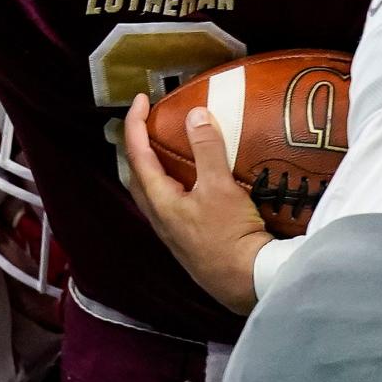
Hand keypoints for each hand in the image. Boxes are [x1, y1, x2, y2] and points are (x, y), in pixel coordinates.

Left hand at [124, 93, 271, 315]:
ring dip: (154, 167)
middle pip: (137, 176)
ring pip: (152, 193)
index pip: (137, 155)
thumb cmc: (230, 236)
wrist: (247, 281)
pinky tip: (193, 183)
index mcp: (160, 202)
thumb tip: (196, 114)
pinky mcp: (189, 241)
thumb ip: (207, 149)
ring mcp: (173, 233)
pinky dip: (173, 184)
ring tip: (169, 149)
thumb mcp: (220, 187)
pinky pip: (171, 204)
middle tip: (149, 124)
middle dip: (137, 147)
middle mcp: (159, 218)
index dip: (135, 124)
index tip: (141, 99)